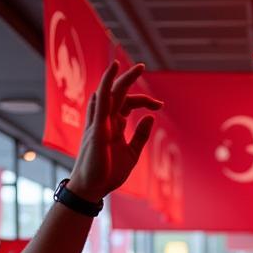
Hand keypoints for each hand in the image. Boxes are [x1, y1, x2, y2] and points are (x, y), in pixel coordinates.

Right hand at [67, 63, 162, 202]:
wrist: (93, 188)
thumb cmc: (108, 173)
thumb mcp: (132, 154)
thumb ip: (141, 136)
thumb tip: (151, 118)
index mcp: (114, 125)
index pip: (128, 103)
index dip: (144, 100)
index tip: (159, 105)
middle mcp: (106, 120)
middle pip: (118, 93)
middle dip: (130, 79)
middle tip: (143, 66)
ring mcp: (100, 122)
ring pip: (108, 92)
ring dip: (119, 76)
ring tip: (131, 64)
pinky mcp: (97, 127)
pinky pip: (101, 101)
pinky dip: (106, 84)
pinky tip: (112, 71)